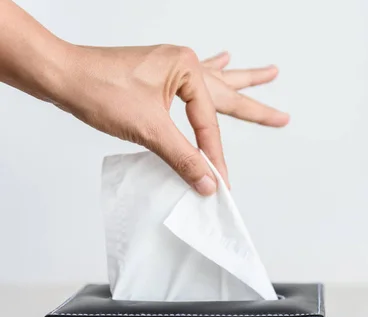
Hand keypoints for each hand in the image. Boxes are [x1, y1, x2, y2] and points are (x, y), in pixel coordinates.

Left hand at [53, 45, 288, 194]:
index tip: (221, 184)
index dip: (214, 157)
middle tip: (283, 117)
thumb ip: (182, 157)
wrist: (62, 75)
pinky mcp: (158, 74)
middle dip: (256, 106)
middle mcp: (182, 64)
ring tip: (269, 73)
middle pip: (228, 93)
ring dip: (242, 81)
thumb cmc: (99, 89)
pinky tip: (223, 57)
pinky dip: (211, 71)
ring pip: (215, 80)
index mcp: (186, 69)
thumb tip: (208, 182)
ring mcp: (171, 67)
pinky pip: (193, 77)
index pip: (209, 124)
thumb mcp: (148, 128)